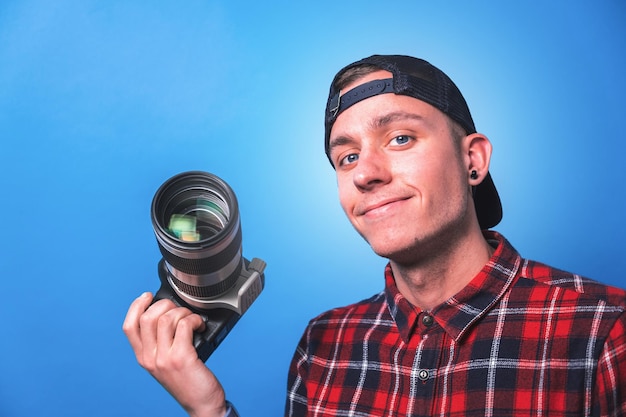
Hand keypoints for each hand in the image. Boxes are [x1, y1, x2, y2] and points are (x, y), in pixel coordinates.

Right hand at [123, 292, 226, 416]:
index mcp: (144, 358)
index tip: (147, 296)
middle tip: (179, 309)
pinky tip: (199, 325)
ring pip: (166, 318)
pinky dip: (194, 319)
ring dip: (183, 312)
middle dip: (165, 304)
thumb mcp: (166, 363)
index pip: (129, 327)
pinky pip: (184, 325)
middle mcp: (150, 358)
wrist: (202, 405)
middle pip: (147, 317)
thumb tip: (168, 314)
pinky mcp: (181, 358)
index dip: (135, 306)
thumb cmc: (188, 382)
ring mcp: (164, 358)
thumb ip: (161, 343)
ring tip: (192, 319)